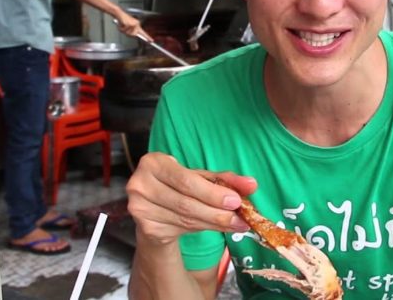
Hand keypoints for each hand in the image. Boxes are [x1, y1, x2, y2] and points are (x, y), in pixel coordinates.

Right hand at [114, 10, 152, 41]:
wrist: (119, 14)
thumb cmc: (123, 19)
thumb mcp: (128, 27)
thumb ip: (132, 31)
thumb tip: (134, 35)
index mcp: (137, 25)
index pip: (143, 33)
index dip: (147, 37)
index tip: (151, 41)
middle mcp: (137, 24)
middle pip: (133, 34)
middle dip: (128, 33)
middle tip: (125, 28)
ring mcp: (134, 24)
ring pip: (129, 33)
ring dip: (124, 30)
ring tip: (123, 25)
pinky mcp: (130, 24)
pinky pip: (125, 30)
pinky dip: (122, 28)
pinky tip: (122, 24)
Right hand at [126, 152, 256, 245]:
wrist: (153, 208)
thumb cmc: (178, 186)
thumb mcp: (200, 178)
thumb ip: (224, 179)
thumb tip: (251, 184)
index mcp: (153, 163)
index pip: (186, 181)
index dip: (212, 193)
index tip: (236, 201)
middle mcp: (141, 184)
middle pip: (187, 203)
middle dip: (218, 212)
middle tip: (242, 219)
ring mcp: (140, 208)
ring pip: (186, 219)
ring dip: (214, 223)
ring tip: (236, 224)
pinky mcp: (145, 227)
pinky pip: (181, 229)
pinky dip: (203, 229)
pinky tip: (216, 227)